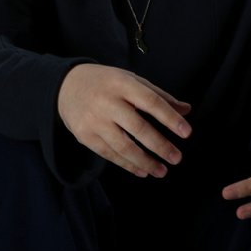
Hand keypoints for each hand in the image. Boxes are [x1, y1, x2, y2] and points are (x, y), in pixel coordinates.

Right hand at [57, 63, 191, 177]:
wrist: (64, 86)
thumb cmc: (104, 82)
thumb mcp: (130, 80)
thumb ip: (158, 95)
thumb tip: (186, 110)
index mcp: (121, 84)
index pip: (150, 101)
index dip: (170, 118)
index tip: (186, 132)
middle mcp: (107, 102)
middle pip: (138, 128)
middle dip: (160, 145)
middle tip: (176, 158)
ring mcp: (94, 120)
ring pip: (123, 146)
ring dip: (145, 161)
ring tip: (162, 170)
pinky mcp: (84, 135)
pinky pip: (109, 154)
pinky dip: (128, 165)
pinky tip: (142, 170)